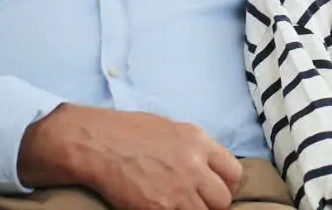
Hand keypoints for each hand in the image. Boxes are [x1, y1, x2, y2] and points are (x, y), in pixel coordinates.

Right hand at [19, 104, 244, 209]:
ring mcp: (177, 190)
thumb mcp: (173, 130)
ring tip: (182, 205)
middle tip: (200, 202)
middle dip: (215, 203)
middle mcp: (194, 166)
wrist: (97, 143)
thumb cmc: (130, 132)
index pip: (234, 173)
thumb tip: (210, 167)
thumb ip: (196, 149)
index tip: (218, 189)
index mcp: (199, 142)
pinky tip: (165, 207)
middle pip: (223, 199)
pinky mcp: (158, 209)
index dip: (228, 185)